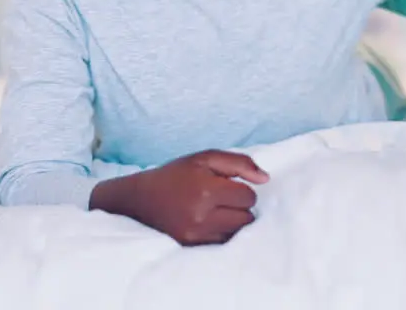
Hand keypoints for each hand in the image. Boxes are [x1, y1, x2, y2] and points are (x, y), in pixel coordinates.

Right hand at [89, 150, 269, 245]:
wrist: (139, 199)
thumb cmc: (176, 175)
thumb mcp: (205, 158)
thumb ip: (239, 163)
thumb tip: (266, 179)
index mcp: (206, 191)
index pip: (248, 197)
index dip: (241, 189)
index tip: (227, 186)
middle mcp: (201, 217)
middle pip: (246, 218)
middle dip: (238, 207)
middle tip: (221, 199)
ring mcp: (196, 236)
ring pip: (236, 233)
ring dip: (232, 222)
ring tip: (215, 211)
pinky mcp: (191, 247)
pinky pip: (222, 243)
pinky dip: (220, 233)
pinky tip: (209, 222)